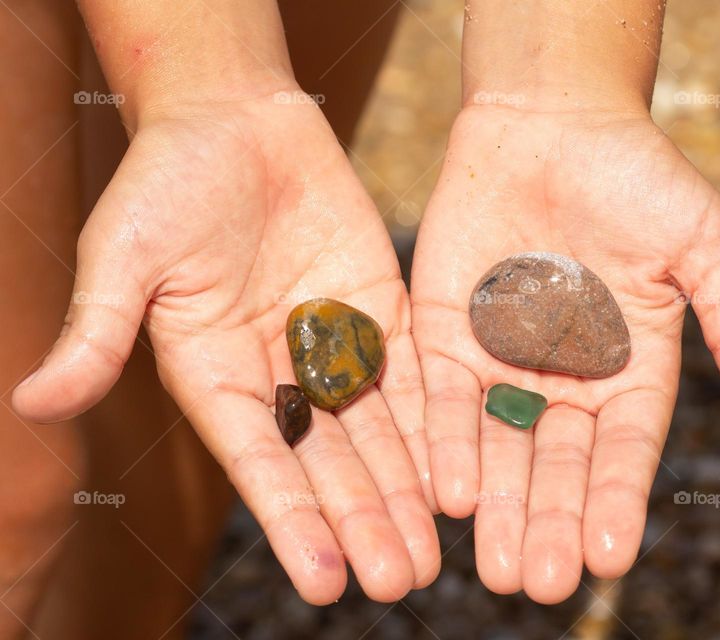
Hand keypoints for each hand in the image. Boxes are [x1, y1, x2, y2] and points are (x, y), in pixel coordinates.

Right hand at [13, 87, 438, 602]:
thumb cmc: (168, 180)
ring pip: (375, 432)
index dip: (293, 524)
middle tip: (399, 580)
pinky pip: (409, 373)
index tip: (326, 583)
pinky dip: (431, 422)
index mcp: (216, 375)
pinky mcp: (377, 310)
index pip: (260, 464)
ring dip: (404, 491)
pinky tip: (455, 470)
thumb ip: (98, 332)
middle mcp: (278, 373)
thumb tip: (32, 401)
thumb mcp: (126, 255)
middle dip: (364, 521)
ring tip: (431, 553)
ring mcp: (332, 344)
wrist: (235, 118)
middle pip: (328, 462)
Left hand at [411, 105, 719, 602]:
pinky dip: (446, 442)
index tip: (611, 557)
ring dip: (496, 506)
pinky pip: (444, 398)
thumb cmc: (637, 176)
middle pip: (555, 465)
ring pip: (496, 447)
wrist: (551, 120)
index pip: (623, 450)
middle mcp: (563, 378)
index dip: (617, 501)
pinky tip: (449, 493)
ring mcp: (501, 359)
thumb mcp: (702, 247)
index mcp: (629, 368)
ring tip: (498, 567)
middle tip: (540, 584)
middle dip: (549, 523)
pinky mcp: (446, 333)